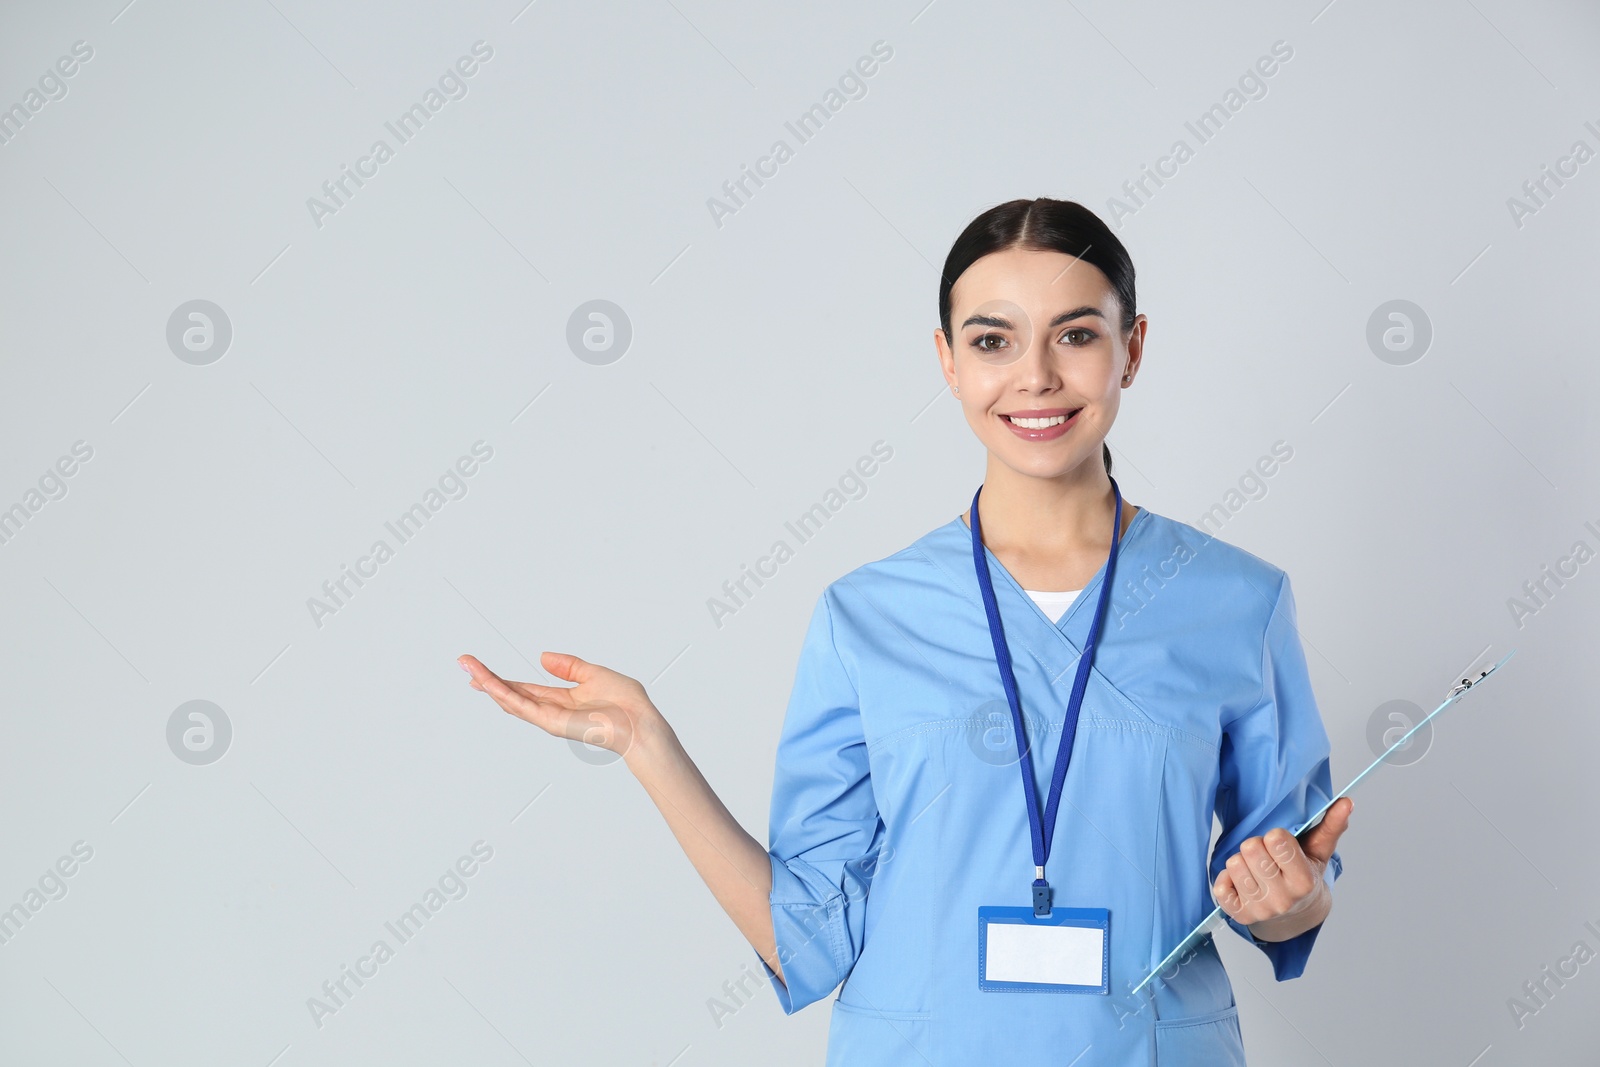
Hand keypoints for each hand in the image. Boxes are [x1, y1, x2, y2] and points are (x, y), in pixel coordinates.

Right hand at [458, 651, 661, 759]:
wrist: (639, 721)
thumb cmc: (626, 702)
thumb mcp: (594, 673)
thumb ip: (569, 666)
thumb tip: (543, 657)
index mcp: (561, 700)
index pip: (525, 688)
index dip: (502, 678)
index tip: (480, 668)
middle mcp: (551, 711)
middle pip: (511, 694)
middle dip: (486, 679)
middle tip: (463, 664)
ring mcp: (548, 718)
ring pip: (509, 699)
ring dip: (487, 681)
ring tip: (467, 666)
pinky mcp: (550, 722)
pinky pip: (521, 705)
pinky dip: (502, 692)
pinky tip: (487, 681)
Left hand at [1213, 797, 1351, 941]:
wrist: (1296, 915)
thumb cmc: (1305, 874)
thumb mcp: (1319, 851)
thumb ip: (1331, 826)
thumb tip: (1346, 802)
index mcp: (1304, 881)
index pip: (1276, 842)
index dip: (1274, 835)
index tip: (1279, 840)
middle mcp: (1282, 899)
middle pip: (1250, 849)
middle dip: (1256, 844)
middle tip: (1266, 853)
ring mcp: (1260, 910)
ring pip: (1234, 864)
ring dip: (1241, 860)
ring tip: (1255, 866)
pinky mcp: (1240, 916)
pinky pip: (1219, 888)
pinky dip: (1226, 878)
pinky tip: (1241, 879)